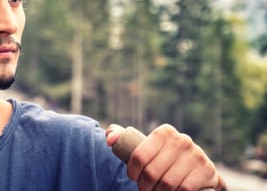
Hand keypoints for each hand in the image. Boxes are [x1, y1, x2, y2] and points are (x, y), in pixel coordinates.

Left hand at [105, 124, 226, 190]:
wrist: (196, 169)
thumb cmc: (163, 158)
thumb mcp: (146, 146)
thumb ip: (123, 139)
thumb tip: (109, 139)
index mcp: (164, 132)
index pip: (139, 155)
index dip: (133, 172)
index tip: (133, 178)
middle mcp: (181, 140)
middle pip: (152, 172)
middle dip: (145, 186)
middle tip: (144, 189)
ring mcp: (196, 155)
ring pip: (167, 183)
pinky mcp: (207, 171)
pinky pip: (184, 189)